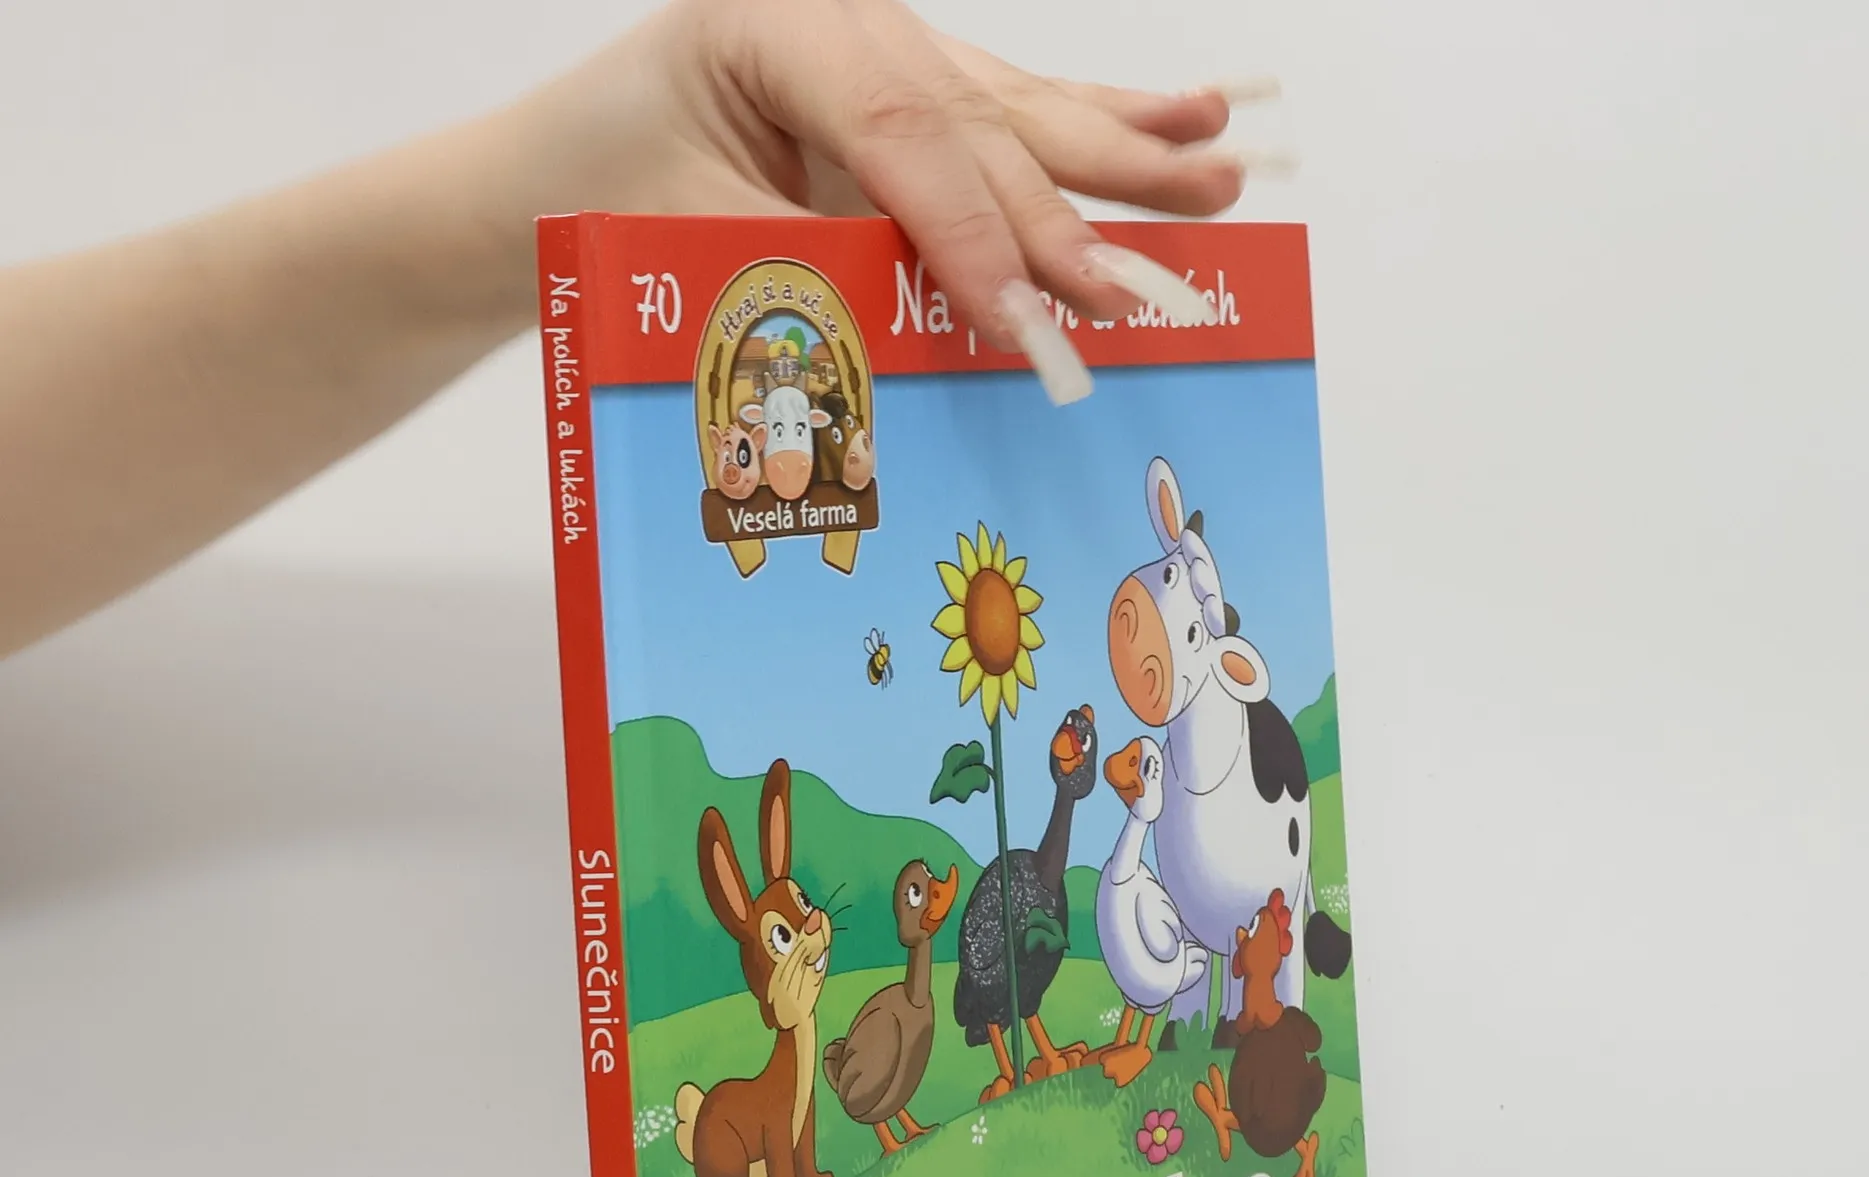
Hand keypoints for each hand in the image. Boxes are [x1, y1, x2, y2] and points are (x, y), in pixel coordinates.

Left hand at [491, 0, 1267, 396]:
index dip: (977, 234)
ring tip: (1214, 171)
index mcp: (771, 22)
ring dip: (1120, 153)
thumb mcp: (685, 246)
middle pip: (980, 120)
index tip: (1031, 321)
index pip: (905, 130)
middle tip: (1141, 282)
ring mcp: (878, 47)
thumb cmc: (595, 207)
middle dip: (1068, 212)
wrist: (543, 180)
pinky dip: (1092, 130)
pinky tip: (1179, 115)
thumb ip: (816, 278)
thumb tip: (943, 342)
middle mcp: (840, 19)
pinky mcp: (902, 93)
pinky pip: (1007, 117)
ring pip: (1014, 109)